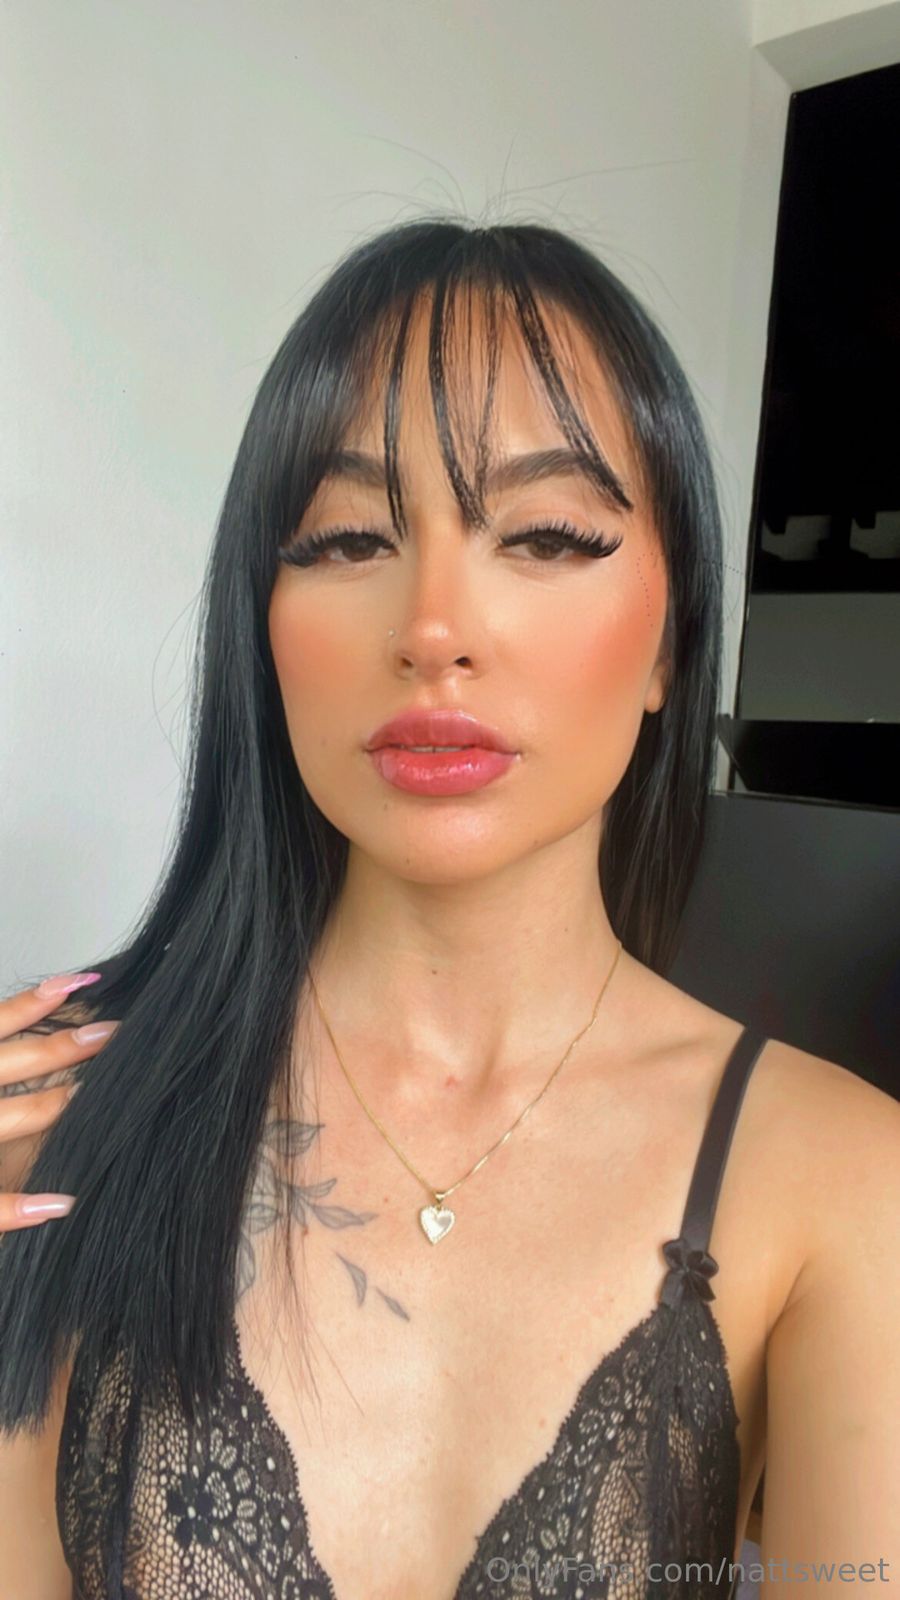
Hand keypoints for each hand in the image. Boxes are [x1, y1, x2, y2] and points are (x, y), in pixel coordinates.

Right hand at [0, 973, 118, 1232]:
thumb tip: (34, 1005)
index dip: (36, 1003)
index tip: (82, 982)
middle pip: (11, 1063)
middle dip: (66, 1047)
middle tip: (113, 1032)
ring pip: (6, 1119)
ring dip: (55, 1107)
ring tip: (102, 1095)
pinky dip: (16, 1206)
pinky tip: (59, 1202)